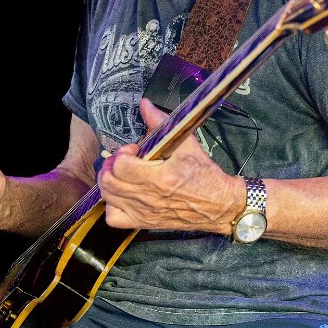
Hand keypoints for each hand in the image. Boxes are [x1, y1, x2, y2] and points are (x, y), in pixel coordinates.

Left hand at [98, 98, 244, 232]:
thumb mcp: (187, 145)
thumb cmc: (205, 176)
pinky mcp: (145, 222)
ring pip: (108, 198)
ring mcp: (144, 212)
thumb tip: (145, 105)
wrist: (219, 205)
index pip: (121, 165)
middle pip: (109, 181)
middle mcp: (148, 197)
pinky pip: (114, 218)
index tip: (135, 149)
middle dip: (111, 165)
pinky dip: (111, 206)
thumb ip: (162, 123)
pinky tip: (121, 196)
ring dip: (109, 182)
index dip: (124, 152)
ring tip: (120, 174)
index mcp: (159, 178)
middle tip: (124, 159)